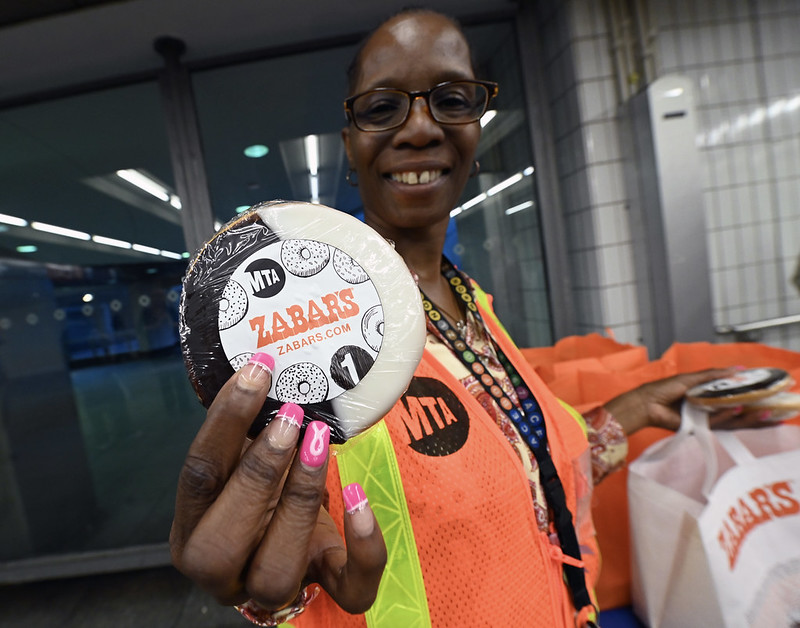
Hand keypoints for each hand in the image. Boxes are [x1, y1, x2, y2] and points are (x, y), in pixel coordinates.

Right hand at [170, 353, 385, 615]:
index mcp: (192, 528)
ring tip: (320, 444)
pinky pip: (349, 591)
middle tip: (290, 417)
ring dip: (299, 500)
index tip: (258, 371)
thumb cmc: (265, 484)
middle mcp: (221, 568)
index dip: (224, 422)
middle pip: (221, 544)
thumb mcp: (247, 457)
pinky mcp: (327, 594)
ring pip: (276, 573)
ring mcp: (271, 590)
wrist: (298, 535)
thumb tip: (266, 361)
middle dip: (257, 475)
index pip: (196, 477)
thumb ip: (249, 427)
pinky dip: (362, 545)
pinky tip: (358, 496)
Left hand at [604, 367, 774, 434]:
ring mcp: (703, 419)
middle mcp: (707, 409)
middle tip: (770, 409)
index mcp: (706, 396)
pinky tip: (737, 409)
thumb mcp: (692, 378)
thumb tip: (737, 368)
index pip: (732, 397)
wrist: (646, 403)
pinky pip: (716, 422)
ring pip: (729, 419)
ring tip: (760, 410)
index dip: (748, 397)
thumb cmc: (664, 389)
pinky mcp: (698, 428)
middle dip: (753, 412)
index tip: (765, 394)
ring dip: (745, 415)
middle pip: (734, 412)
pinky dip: (727, 416)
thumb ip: (714, 375)